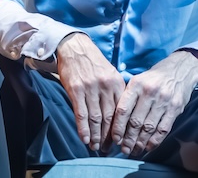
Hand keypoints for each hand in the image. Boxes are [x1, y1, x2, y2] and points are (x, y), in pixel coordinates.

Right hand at [56, 32, 125, 151]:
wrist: (76, 48)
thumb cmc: (94, 62)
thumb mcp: (111, 72)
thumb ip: (116, 90)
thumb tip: (121, 112)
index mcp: (116, 82)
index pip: (120, 111)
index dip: (119, 128)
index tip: (119, 140)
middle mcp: (105, 86)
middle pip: (109, 117)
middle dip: (108, 136)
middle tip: (106, 148)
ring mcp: (91, 89)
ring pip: (95, 118)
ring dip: (95, 135)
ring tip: (94, 146)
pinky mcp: (76, 90)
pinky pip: (81, 113)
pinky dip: (83, 128)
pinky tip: (84, 138)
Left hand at [112, 50, 197, 155]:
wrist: (181, 69)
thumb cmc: (155, 78)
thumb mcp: (139, 80)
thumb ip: (128, 97)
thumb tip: (115, 123)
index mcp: (137, 84)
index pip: (123, 110)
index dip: (118, 128)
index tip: (115, 139)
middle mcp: (149, 92)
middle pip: (135, 122)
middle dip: (128, 139)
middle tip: (124, 149)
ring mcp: (164, 100)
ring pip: (148, 128)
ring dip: (140, 143)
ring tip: (134, 150)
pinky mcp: (175, 107)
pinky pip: (163, 129)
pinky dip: (155, 141)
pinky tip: (149, 146)